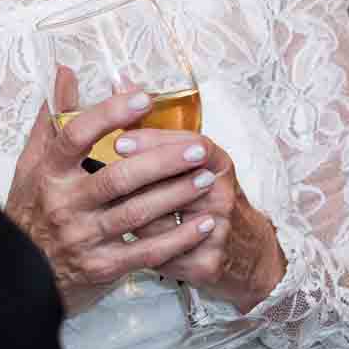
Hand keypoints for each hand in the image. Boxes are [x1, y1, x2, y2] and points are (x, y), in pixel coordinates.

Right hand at [3, 69, 211, 314]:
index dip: (109, 114)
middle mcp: (64, 204)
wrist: (22, 275)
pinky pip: (146, 252)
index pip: (76, 136)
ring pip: (137, 213)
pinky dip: (177, 238)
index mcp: (48, 173)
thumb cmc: (32, 210)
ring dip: (176, 196)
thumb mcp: (31, 164)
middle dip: (162, 161)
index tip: (142, 97)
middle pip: (117, 177)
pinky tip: (202, 223)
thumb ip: (53, 119)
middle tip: (198, 146)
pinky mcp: (101, 267)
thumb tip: (65, 73)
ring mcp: (83, 238)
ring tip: (207, 178)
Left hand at [106, 128, 286, 313]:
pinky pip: (160, 253)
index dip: (154, 142)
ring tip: (108, 207)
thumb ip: (154, 124)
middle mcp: (222, 195)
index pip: (192, 146)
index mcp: (219, 164)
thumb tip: (120, 84)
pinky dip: (139, 246)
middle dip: (134, 179)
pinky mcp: (205, 264)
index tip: (120, 141)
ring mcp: (217, 231)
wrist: (246, 250)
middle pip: (172, 183)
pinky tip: (124, 237)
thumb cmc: (206, 195)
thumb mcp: (191, 157)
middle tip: (103, 175)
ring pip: (159, 221)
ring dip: (129, 214)